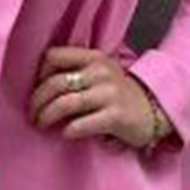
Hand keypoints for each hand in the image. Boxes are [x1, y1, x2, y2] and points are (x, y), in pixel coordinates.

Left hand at [27, 46, 171, 150]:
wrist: (156, 110)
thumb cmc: (120, 94)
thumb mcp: (101, 74)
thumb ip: (77, 71)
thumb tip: (41, 86)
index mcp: (94, 58)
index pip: (54, 56)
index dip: (40, 73)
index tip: (38, 90)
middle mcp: (101, 72)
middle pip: (54, 83)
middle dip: (37, 102)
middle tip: (32, 115)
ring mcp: (109, 93)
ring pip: (64, 103)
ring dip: (46, 116)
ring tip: (41, 125)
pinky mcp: (116, 116)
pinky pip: (81, 124)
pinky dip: (68, 130)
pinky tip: (66, 133)